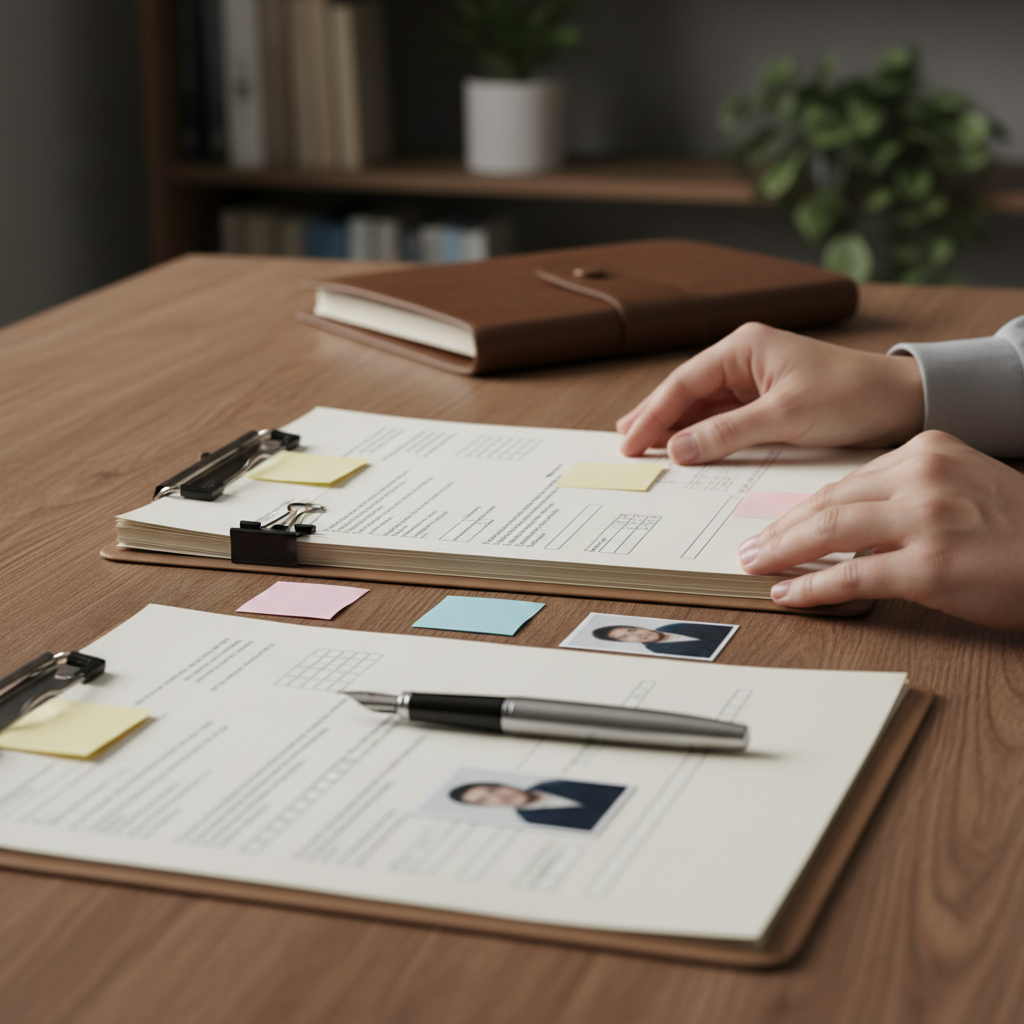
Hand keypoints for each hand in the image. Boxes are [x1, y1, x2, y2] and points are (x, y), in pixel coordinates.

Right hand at [617, 322, 923, 462]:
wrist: (901, 402)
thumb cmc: (851, 396)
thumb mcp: (785, 417)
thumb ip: (727, 433)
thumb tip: (677, 449)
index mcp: (744, 348)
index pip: (685, 383)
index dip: (653, 414)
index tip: (630, 441)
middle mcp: (744, 359)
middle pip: (686, 392)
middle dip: (654, 417)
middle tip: (625, 445)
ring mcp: (753, 380)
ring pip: (701, 406)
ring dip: (674, 427)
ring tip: (641, 446)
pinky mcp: (766, 401)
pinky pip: (722, 419)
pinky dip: (700, 435)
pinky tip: (682, 448)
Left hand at [739, 431, 1023, 631]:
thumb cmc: (1019, 530)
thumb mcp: (963, 485)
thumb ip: (906, 492)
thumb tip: (842, 523)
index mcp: (928, 451)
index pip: (845, 481)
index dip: (801, 508)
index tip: (775, 524)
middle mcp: (923, 477)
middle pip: (829, 502)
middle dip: (780, 529)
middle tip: (750, 548)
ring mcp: (926, 520)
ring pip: (829, 531)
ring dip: (782, 552)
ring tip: (755, 566)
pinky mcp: (931, 566)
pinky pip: (852, 575)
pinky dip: (812, 587)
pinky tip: (787, 594)